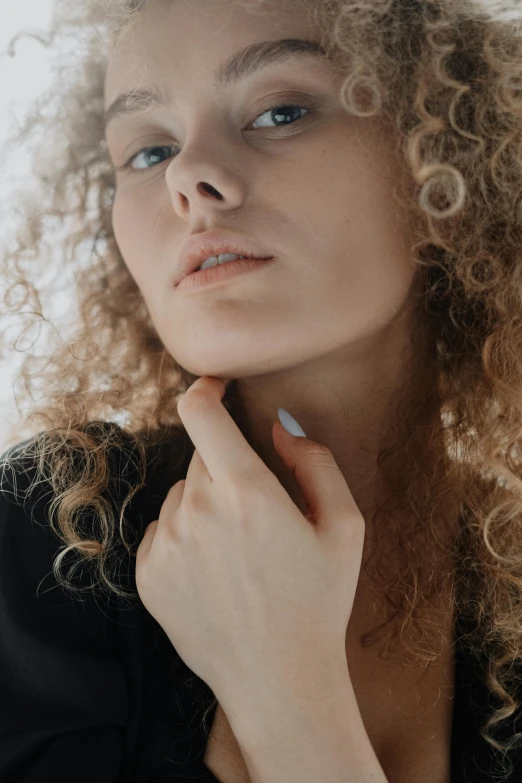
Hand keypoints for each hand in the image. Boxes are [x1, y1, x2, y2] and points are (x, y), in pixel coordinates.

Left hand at [135, 376, 364, 713]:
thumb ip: (315, 461)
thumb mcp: (345, 526)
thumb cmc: (320, 601)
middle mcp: (196, 512)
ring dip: (206, 505)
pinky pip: (162, 529)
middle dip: (228, 469)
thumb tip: (279, 428)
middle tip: (260, 515)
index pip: (200, 413)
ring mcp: (166, 545)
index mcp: (246, 493)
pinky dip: (185, 536)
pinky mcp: (147, 575)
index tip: (215, 386)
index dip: (204, 389)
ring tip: (239, 554)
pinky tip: (215, 572)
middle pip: (202, 458)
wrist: (279, 680)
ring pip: (181, 495)